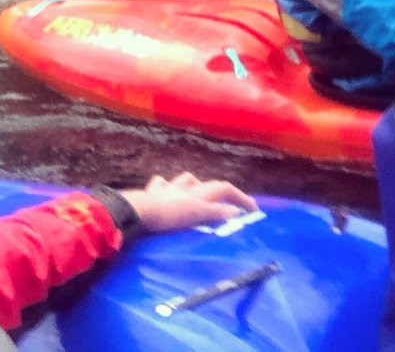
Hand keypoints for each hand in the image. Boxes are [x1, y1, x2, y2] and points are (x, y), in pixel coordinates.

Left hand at [118, 172, 257, 232]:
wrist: (140, 210)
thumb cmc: (170, 214)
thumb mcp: (196, 214)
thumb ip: (215, 213)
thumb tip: (236, 211)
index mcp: (199, 192)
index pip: (226, 189)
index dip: (241, 197)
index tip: (254, 209)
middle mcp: (187, 187)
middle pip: (210, 185)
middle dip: (224, 192)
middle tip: (232, 204)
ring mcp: (170, 188)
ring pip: (187, 180)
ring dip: (196, 186)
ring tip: (199, 195)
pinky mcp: (154, 193)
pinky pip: (162, 185)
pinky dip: (167, 187)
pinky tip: (166, 189)